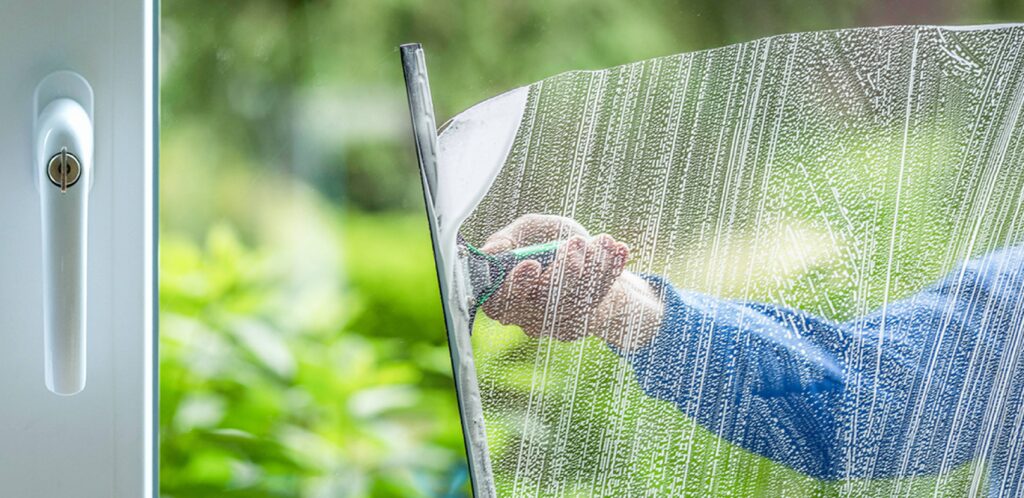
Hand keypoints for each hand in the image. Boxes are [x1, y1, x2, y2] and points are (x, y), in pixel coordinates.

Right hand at [480, 214, 662, 348]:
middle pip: (541, 305)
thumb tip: (490, 252)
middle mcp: (523, 315)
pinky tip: (619, 250)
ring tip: (604, 241)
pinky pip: (595, 302)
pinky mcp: (579, 325)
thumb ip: (508, 238)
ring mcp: (552, 324)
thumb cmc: (551, 242)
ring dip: (591, 268)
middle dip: (563, 273)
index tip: (533, 264)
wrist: (588, 255)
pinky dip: (609, 273)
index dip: (515, 285)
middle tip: (577, 244)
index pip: (499, 301)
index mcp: (502, 293)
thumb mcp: (530, 230)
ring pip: (572, 304)